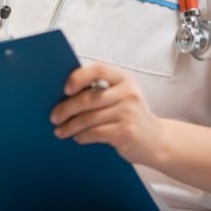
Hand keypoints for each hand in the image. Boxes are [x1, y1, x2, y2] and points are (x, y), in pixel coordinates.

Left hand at [49, 62, 166, 165]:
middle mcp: (128, 92)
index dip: (78, 77)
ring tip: (60, 131)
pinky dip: (82, 136)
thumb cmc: (130, 115)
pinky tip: (77, 137)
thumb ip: (99, 90)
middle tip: (54, 117)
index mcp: (123, 78)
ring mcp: (129, 112)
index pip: (98, 69)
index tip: (65, 89)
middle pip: (88, 98)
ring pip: (89, 118)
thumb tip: (63, 94)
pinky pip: (95, 133)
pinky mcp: (127, 132)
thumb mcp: (120, 96)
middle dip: (66, 109)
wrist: (157, 140)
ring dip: (70, 126)